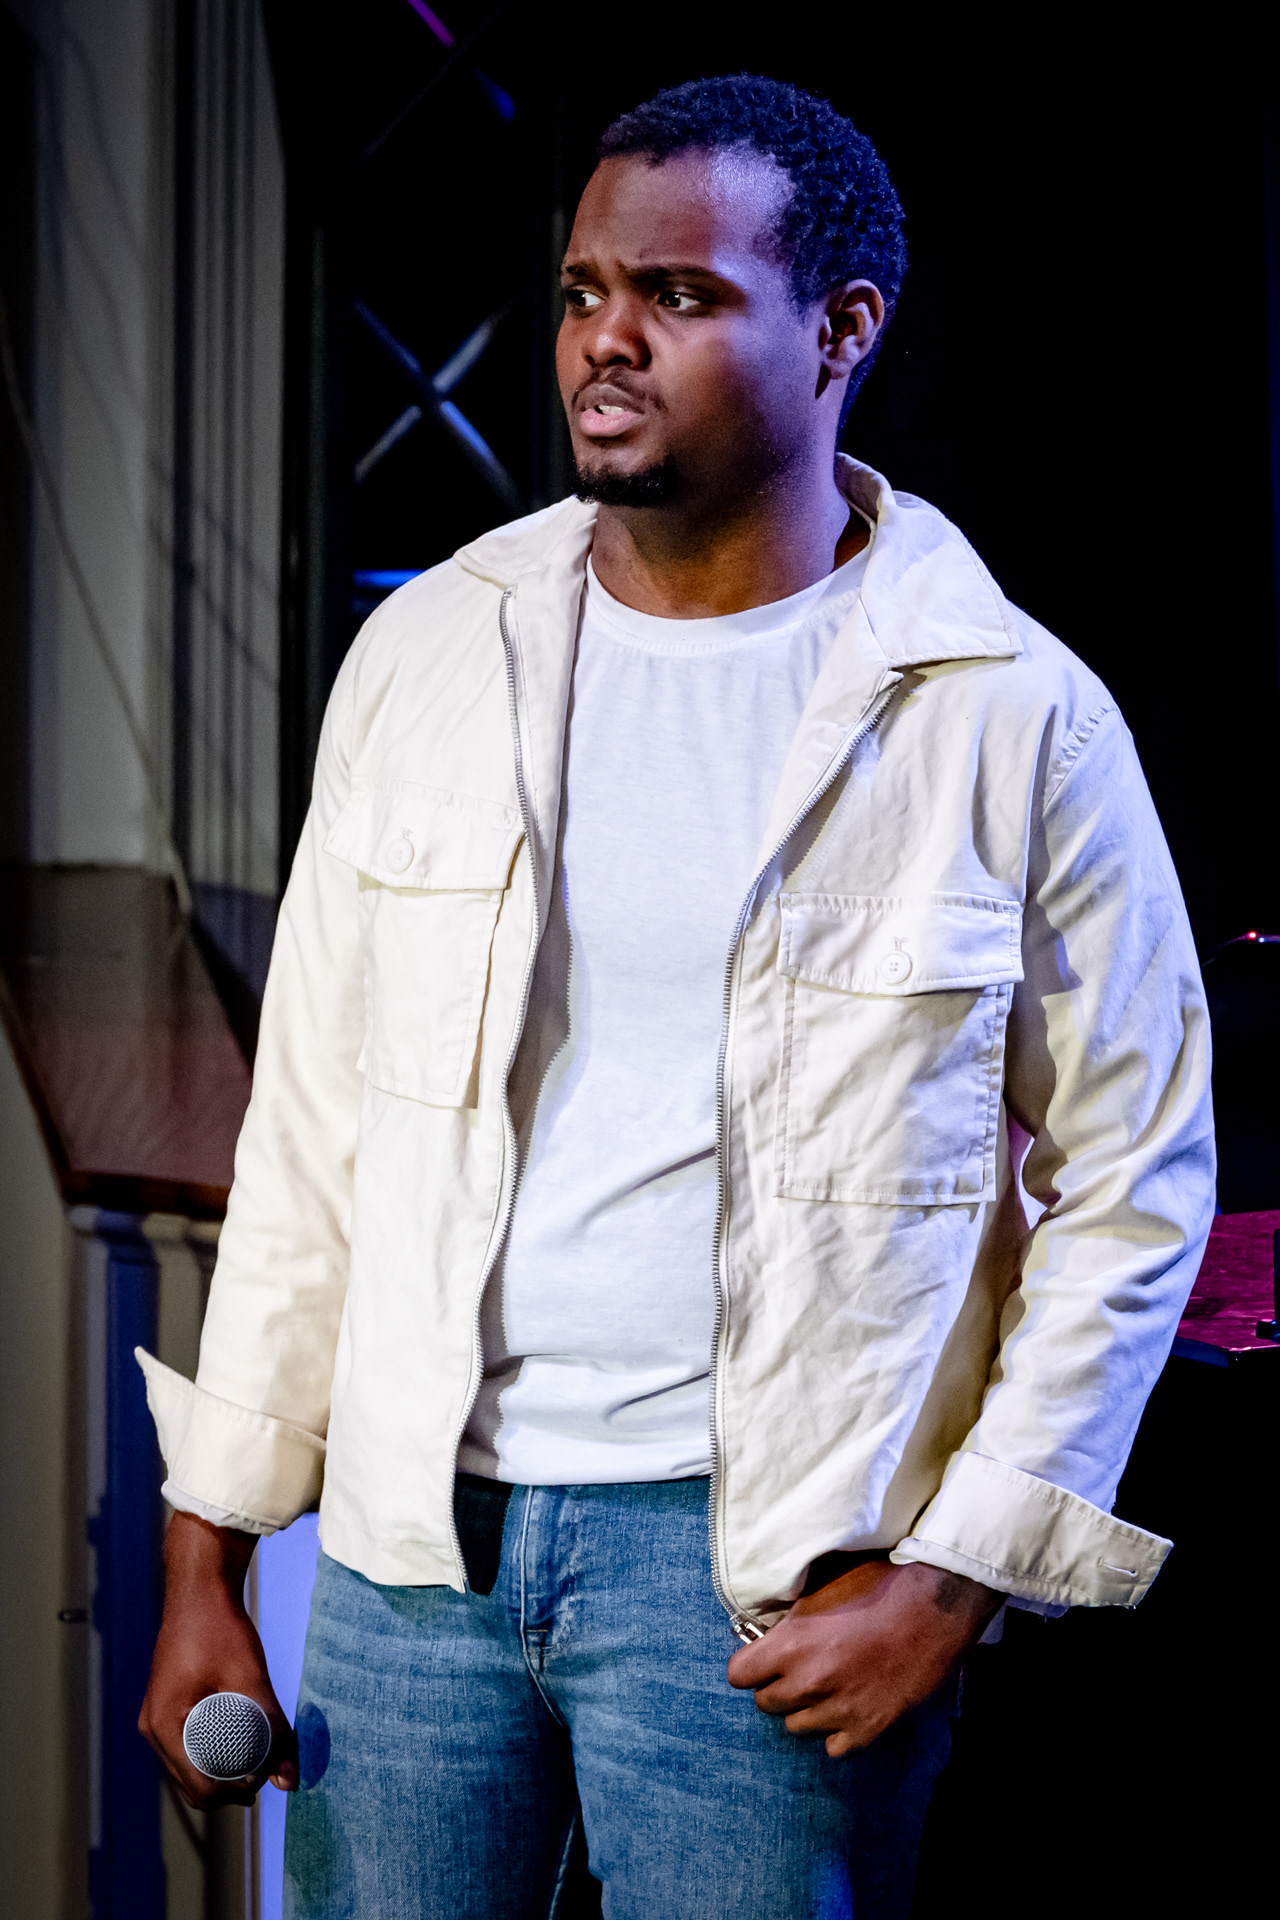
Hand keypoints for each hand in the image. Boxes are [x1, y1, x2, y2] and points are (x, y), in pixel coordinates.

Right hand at [139, 1510, 297, 1809]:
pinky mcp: (167, 1706)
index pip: (200, 1789)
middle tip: (269, 1769)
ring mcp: (157, 1718)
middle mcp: (153, 1729)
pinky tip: (242, 1738)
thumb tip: (291, 1778)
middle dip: (232, 1787)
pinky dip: (213, 1752)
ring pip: (189, 1769)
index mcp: (164, 1726)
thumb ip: (272, 1730)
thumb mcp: (251, 1680)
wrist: (200, 1588)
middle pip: (192, 1785)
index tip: (269, 1775)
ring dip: (222, 1771)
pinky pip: (187, 1747)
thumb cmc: (221, 1628)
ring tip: (259, 1756)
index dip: (237, 1793)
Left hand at [727, 1558, 1000, 1755]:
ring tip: (827, 1686)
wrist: (933, 1608)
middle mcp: (808, 1683)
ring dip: (806, 1709)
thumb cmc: (878, 1585)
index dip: (749, 1666)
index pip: (738, 1675)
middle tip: (798, 1670)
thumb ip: (790, 1617)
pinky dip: (838, 1730)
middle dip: (777, 1686)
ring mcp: (838, 1711)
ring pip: (796, 1727)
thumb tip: (767, 1627)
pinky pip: (833, 1746)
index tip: (761, 1660)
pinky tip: (850, 1706)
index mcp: (791, 1645)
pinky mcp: (867, 1729)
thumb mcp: (822, 1588)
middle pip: (765, 1704)